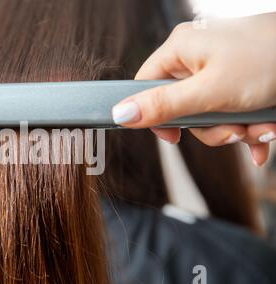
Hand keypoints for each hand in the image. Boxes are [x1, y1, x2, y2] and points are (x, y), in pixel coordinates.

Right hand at [111, 13, 275, 165]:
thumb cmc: (268, 60)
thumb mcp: (210, 91)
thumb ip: (163, 106)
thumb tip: (120, 115)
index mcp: (181, 49)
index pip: (146, 86)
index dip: (154, 116)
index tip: (175, 138)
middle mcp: (197, 56)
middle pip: (181, 106)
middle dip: (210, 129)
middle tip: (232, 133)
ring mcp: (220, 67)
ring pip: (209, 112)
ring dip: (234, 130)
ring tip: (260, 131)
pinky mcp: (240, 78)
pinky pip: (230, 109)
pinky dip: (246, 126)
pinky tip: (265, 134)